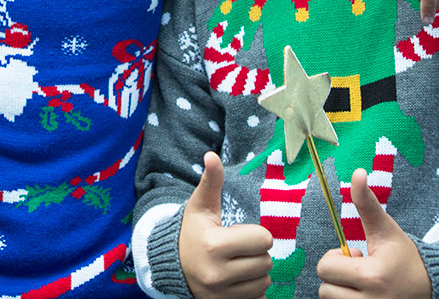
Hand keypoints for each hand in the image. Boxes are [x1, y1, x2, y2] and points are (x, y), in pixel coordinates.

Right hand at [178, 151, 272, 298]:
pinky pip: (258, 298)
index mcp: (214, 245)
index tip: (239, 233)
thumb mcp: (200, 206)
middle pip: (266, 261)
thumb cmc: (192, 232)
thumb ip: (211, 182)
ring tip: (237, 263)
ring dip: (256, 271)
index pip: (263, 239)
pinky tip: (237, 279)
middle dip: (256, 252)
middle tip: (238, 248)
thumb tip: (212, 155)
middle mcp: (217, 273)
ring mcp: (221, 294)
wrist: (172, 266)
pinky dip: (252, 289)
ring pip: (265, 281)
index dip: (255, 234)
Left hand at [315, 169, 430, 298]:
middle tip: (360, 271)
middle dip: (337, 276)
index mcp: (373, 276)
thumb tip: (358, 172)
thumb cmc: (404, 256)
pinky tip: (364, 295)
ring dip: (341, 291)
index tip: (357, 256)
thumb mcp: (386, 229)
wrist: (432, 286)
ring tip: (363, 285)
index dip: (336, 258)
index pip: (325, 268)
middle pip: (324, 289)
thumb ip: (367, 203)